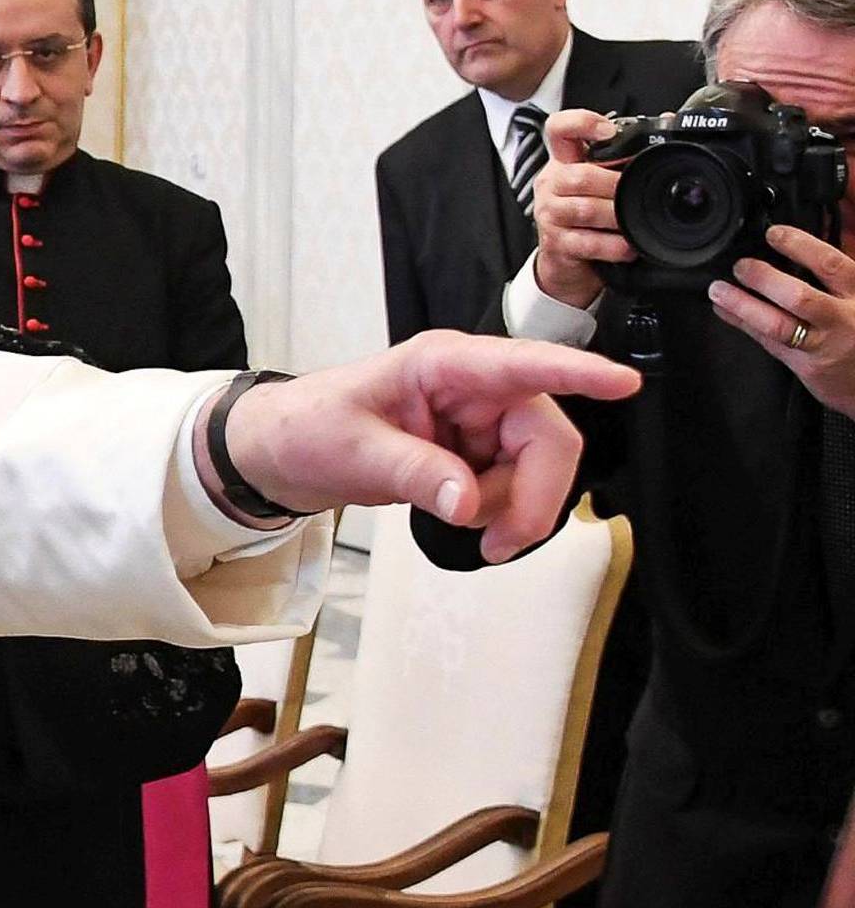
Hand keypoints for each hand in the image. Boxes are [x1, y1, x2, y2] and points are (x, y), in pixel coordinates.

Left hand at [216, 331, 640, 560]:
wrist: (284, 452)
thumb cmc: (310, 428)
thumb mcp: (354, 451)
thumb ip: (413, 473)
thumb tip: (464, 501)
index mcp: (445, 365)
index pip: (524, 364)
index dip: (579, 373)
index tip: (624, 383)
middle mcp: (473, 387)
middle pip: (547, 438)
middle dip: (532, 496)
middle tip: (497, 543)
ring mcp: (480, 420)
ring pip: (536, 470)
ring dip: (506, 508)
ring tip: (447, 511)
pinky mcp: (478, 451)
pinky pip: (514, 488)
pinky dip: (493, 511)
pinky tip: (452, 506)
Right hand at [530, 108, 633, 307]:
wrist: (566, 261)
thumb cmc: (587, 216)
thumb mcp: (599, 181)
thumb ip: (624, 155)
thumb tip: (666, 120)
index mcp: (564, 161)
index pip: (559, 129)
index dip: (581, 123)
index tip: (608, 131)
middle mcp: (552, 184)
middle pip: (579, 176)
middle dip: (616, 186)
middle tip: (637, 192)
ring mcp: (549, 214)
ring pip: (586, 210)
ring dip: (617, 216)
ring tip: (634, 220)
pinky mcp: (555, 244)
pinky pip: (589, 243)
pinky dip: (614, 245)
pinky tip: (627, 245)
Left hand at [709, 224, 854, 414]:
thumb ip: (835, 276)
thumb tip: (794, 248)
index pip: (829, 264)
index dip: (799, 246)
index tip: (774, 234)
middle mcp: (843, 319)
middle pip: (800, 297)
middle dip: (764, 279)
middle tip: (740, 266)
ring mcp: (824, 344)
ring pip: (778, 325)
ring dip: (742, 305)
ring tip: (719, 290)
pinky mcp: (809, 366)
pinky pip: (770, 343)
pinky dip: (743, 324)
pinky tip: (725, 311)